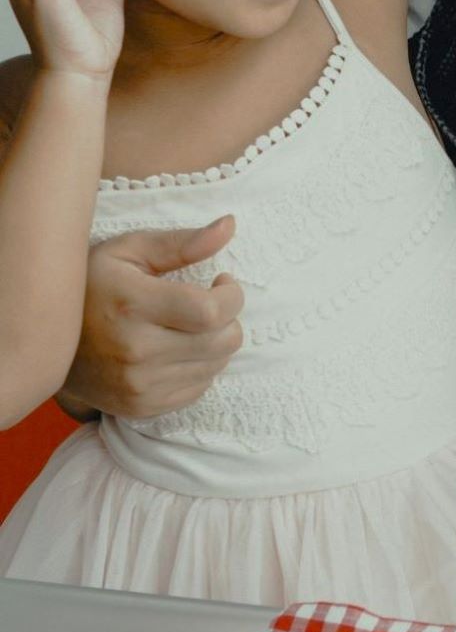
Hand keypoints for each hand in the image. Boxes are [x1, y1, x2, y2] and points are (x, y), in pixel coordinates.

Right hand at [64, 220, 243, 419]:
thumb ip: (181, 242)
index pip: (210, 311)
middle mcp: (135, 350)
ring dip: (215, 343)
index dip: (231, 295)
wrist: (49, 343)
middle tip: (209, 304)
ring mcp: (138, 384)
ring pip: (216, 366)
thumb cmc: (93, 286)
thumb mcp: (128, 252)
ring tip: (189, 326)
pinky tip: (177, 350)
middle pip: (222, 341)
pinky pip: (199, 388)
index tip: (222, 282)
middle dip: (229, 318)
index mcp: (132, 305)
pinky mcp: (141, 406)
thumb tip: (230, 225)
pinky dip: (199, 368)